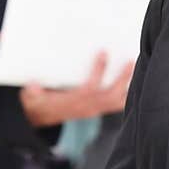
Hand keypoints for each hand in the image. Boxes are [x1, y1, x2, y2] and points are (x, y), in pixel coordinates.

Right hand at [19, 52, 134, 126]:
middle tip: (130, 61)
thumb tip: (32, 85)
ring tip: (137, 68)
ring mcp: (94, 110)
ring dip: (129, 87)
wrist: (41, 116)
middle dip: (122, 79)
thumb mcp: (31, 98)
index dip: (98, 71)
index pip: (90, 88)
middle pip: (110, 96)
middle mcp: (87, 108)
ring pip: (117, 102)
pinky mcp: (97, 109)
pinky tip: (134, 81)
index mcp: (73, 102)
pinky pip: (116, 104)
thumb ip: (32, 93)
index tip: (104, 52)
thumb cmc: (38, 102)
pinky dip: (127, 94)